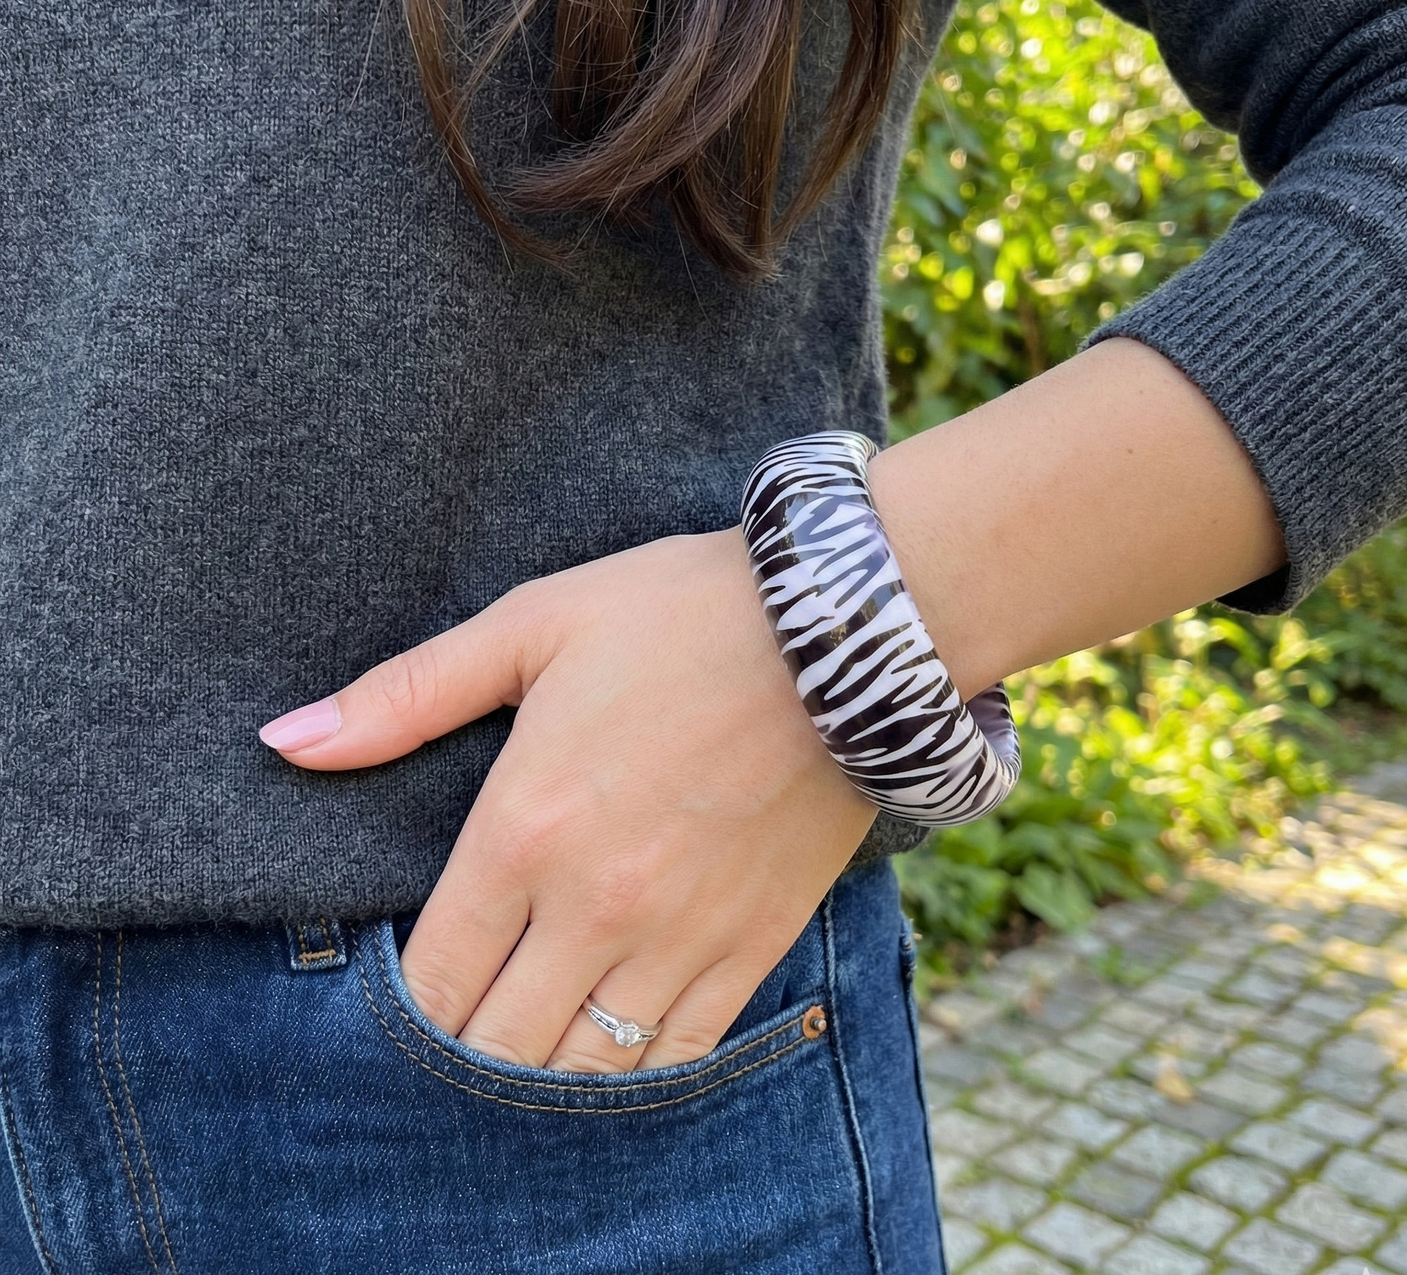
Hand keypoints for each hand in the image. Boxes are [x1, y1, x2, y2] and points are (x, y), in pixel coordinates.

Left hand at [260, 529, 874, 1071]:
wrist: (841, 632)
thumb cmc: (678, 614)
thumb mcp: (531, 626)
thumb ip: (404, 696)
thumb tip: (283, 740)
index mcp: (524, 829)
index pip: (431, 979)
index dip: (403, 1001)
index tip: (409, 979)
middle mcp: (596, 906)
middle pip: (497, 1046)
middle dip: (463, 1046)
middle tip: (463, 1011)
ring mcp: (680, 937)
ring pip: (585, 1069)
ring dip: (542, 1068)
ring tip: (528, 1035)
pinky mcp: (752, 944)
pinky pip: (678, 1056)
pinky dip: (633, 1072)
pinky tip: (612, 1046)